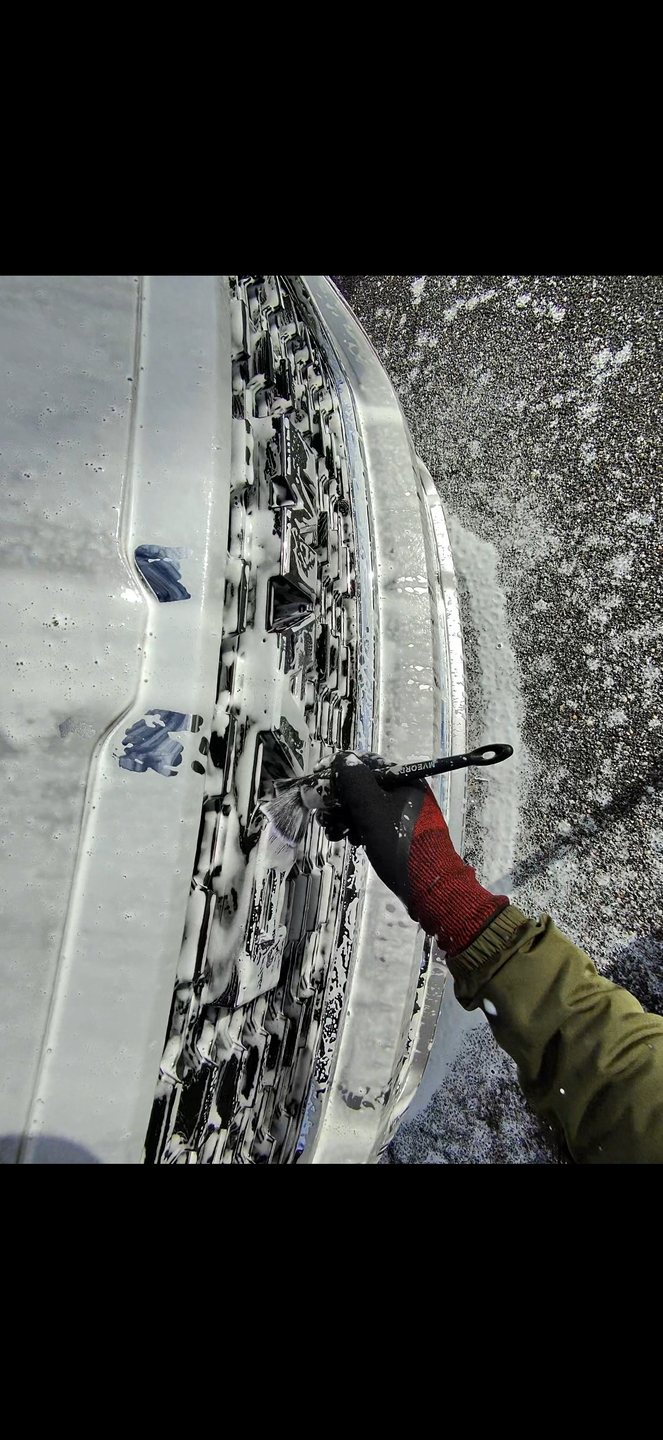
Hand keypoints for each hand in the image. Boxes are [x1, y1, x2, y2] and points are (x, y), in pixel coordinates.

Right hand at [321, 752, 509, 955]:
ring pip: (365, 806)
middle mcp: (405, 792)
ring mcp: (403, 814)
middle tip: (323, 813)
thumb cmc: (399, 843)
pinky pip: (373, 823)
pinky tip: (347, 840)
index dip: (340, 769)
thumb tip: (343, 759)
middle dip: (339, 799)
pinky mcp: (400, 833)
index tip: (318, 778)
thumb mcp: (372, 809)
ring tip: (333, 832)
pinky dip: (358, 828)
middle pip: (363, 786)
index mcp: (404, 779)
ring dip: (345, 816)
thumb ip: (354, 781)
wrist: (428, 885)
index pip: (367, 763)